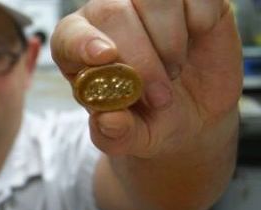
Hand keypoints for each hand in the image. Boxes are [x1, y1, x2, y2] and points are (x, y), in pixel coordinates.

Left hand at [51, 0, 241, 157]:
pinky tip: (192, 46)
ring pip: (153, 0)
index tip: (104, 57)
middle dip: (139, 59)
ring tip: (172, 73)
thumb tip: (108, 121)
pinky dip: (199, 24)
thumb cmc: (149, 121)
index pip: (69, 35)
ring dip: (168, 43)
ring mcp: (145, 4)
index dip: (82, 42)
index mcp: (78, 49)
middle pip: (113, 14)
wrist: (193, 116)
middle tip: (159, 98)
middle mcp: (107, 17)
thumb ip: (115, 134)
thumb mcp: (132, 138)